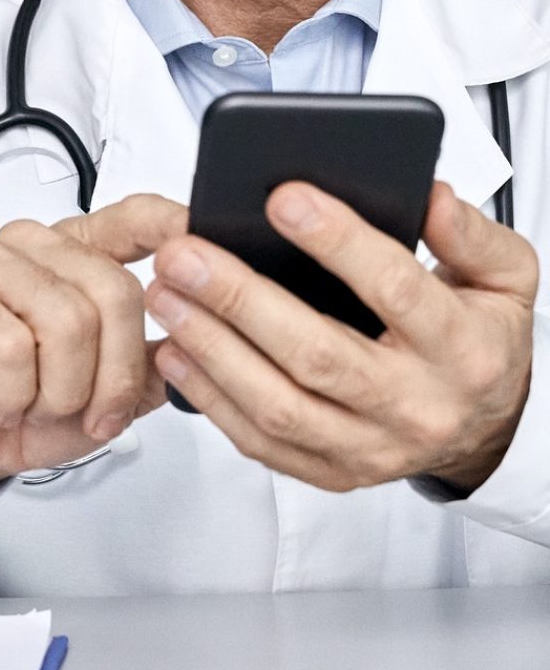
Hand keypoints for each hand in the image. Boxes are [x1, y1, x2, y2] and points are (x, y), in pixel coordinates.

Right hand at [0, 194, 186, 499]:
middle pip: (114, 290)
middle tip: (93, 414)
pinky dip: (16, 396)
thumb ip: (153, 360)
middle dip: (114, 373)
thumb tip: (199, 338)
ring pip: (67, 322)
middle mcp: (36, 244)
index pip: (134, 219)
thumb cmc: (29, 409)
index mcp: (78, 252)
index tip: (207, 244)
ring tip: (37, 405)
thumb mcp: (109, 392)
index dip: (172, 226)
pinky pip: (13, 347)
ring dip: (61, 392)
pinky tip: (2, 402)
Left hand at [147, 182, 537, 493]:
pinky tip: (176, 351)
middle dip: (241, 299)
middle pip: (318, 354)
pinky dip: (211, 398)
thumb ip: (470, 234)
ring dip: (211, 348)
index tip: (283, 198)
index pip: (396, 289)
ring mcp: (371, 448)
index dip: (338, 242)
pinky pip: (262, 444)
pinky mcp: (333, 473)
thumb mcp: (504, 276)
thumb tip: (429, 196)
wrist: (486, 425)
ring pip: (279, 406)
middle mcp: (416, 406)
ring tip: (166, 294)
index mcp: (462, 349)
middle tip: (186, 252)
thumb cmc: (482, 338)